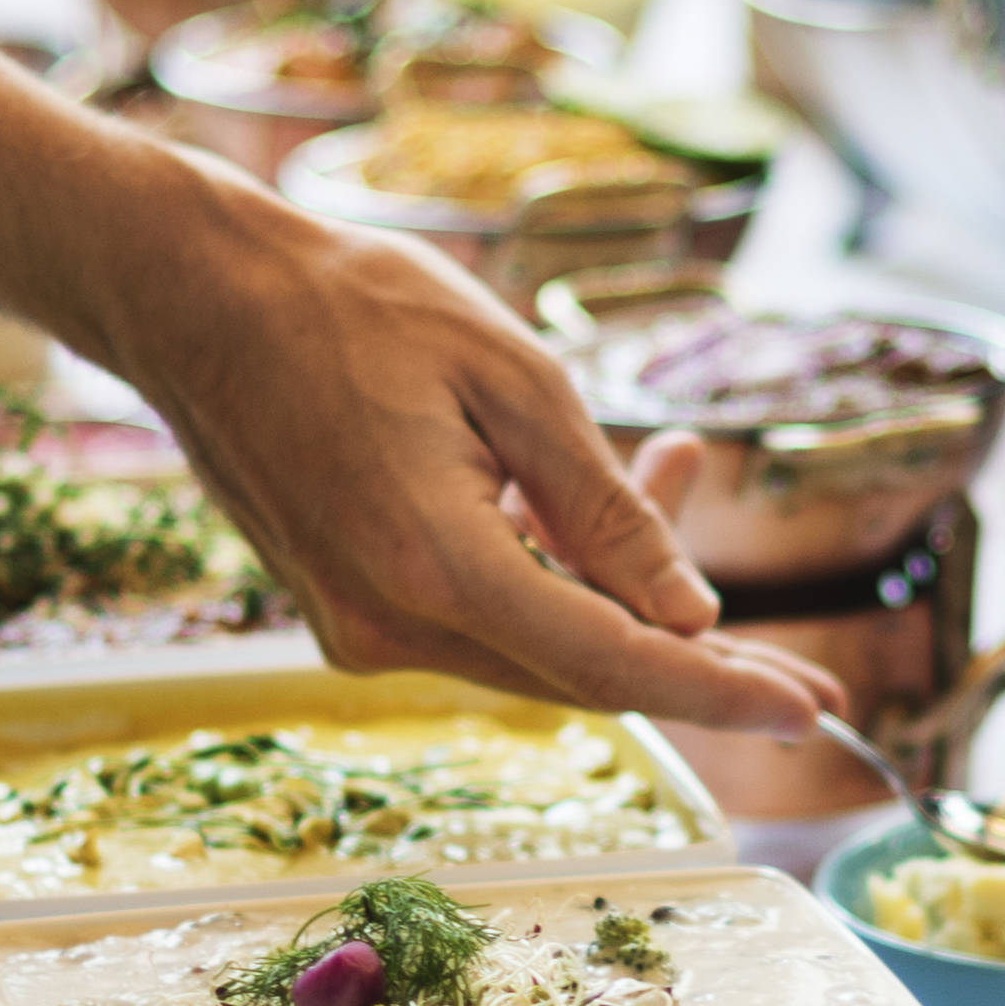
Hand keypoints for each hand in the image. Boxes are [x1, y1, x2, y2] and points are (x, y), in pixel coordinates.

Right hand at [0, 0, 844, 738]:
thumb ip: (604, 508)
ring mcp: (360, 625)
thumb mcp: (513, 380)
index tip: (810, 710)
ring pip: (537, 644)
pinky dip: (553, 572)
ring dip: (620, 588)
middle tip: (804, 670)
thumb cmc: (353, 309)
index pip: (611, 663)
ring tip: (680, 468)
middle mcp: (390, 624)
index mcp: (435, 567)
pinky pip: (484, 615)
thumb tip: (688, 615)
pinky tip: (595, 490)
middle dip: (694, 658)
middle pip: (581, 672)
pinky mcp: (348, 606)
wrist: (195, 295)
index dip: (719, 690)